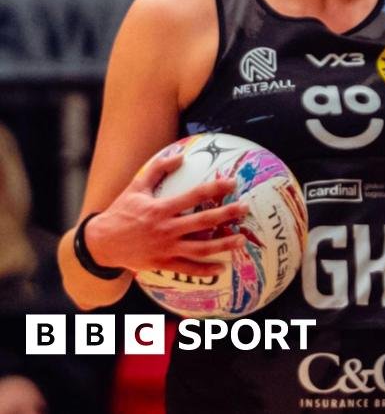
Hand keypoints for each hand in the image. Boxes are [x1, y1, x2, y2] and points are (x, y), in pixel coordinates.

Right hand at [86, 153, 247, 276]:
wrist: (101, 244)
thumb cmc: (121, 212)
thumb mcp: (136, 187)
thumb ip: (157, 169)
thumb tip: (180, 155)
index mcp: (161, 209)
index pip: (193, 196)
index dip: (215, 188)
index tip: (233, 182)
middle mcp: (166, 228)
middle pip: (203, 221)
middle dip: (227, 214)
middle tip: (245, 208)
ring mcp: (166, 248)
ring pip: (200, 247)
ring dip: (223, 244)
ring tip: (242, 240)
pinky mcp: (163, 263)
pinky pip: (188, 268)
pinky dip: (205, 269)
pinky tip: (222, 266)